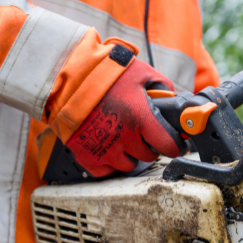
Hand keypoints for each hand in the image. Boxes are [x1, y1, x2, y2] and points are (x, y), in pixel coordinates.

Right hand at [66, 57, 185, 176]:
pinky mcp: (88, 157)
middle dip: (149, 145)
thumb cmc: (103, 74)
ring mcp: (106, 150)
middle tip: (141, 133)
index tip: (175, 144)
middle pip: (149, 156)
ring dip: (129, 155)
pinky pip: (106, 170)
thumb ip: (161, 86)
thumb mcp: (140, 72)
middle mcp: (125, 138)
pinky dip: (108, 161)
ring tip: (121, 137)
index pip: (169, 146)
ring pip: (129, 165)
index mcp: (141, 119)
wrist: (67, 80)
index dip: (175, 145)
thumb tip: (173, 97)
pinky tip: (106, 145)